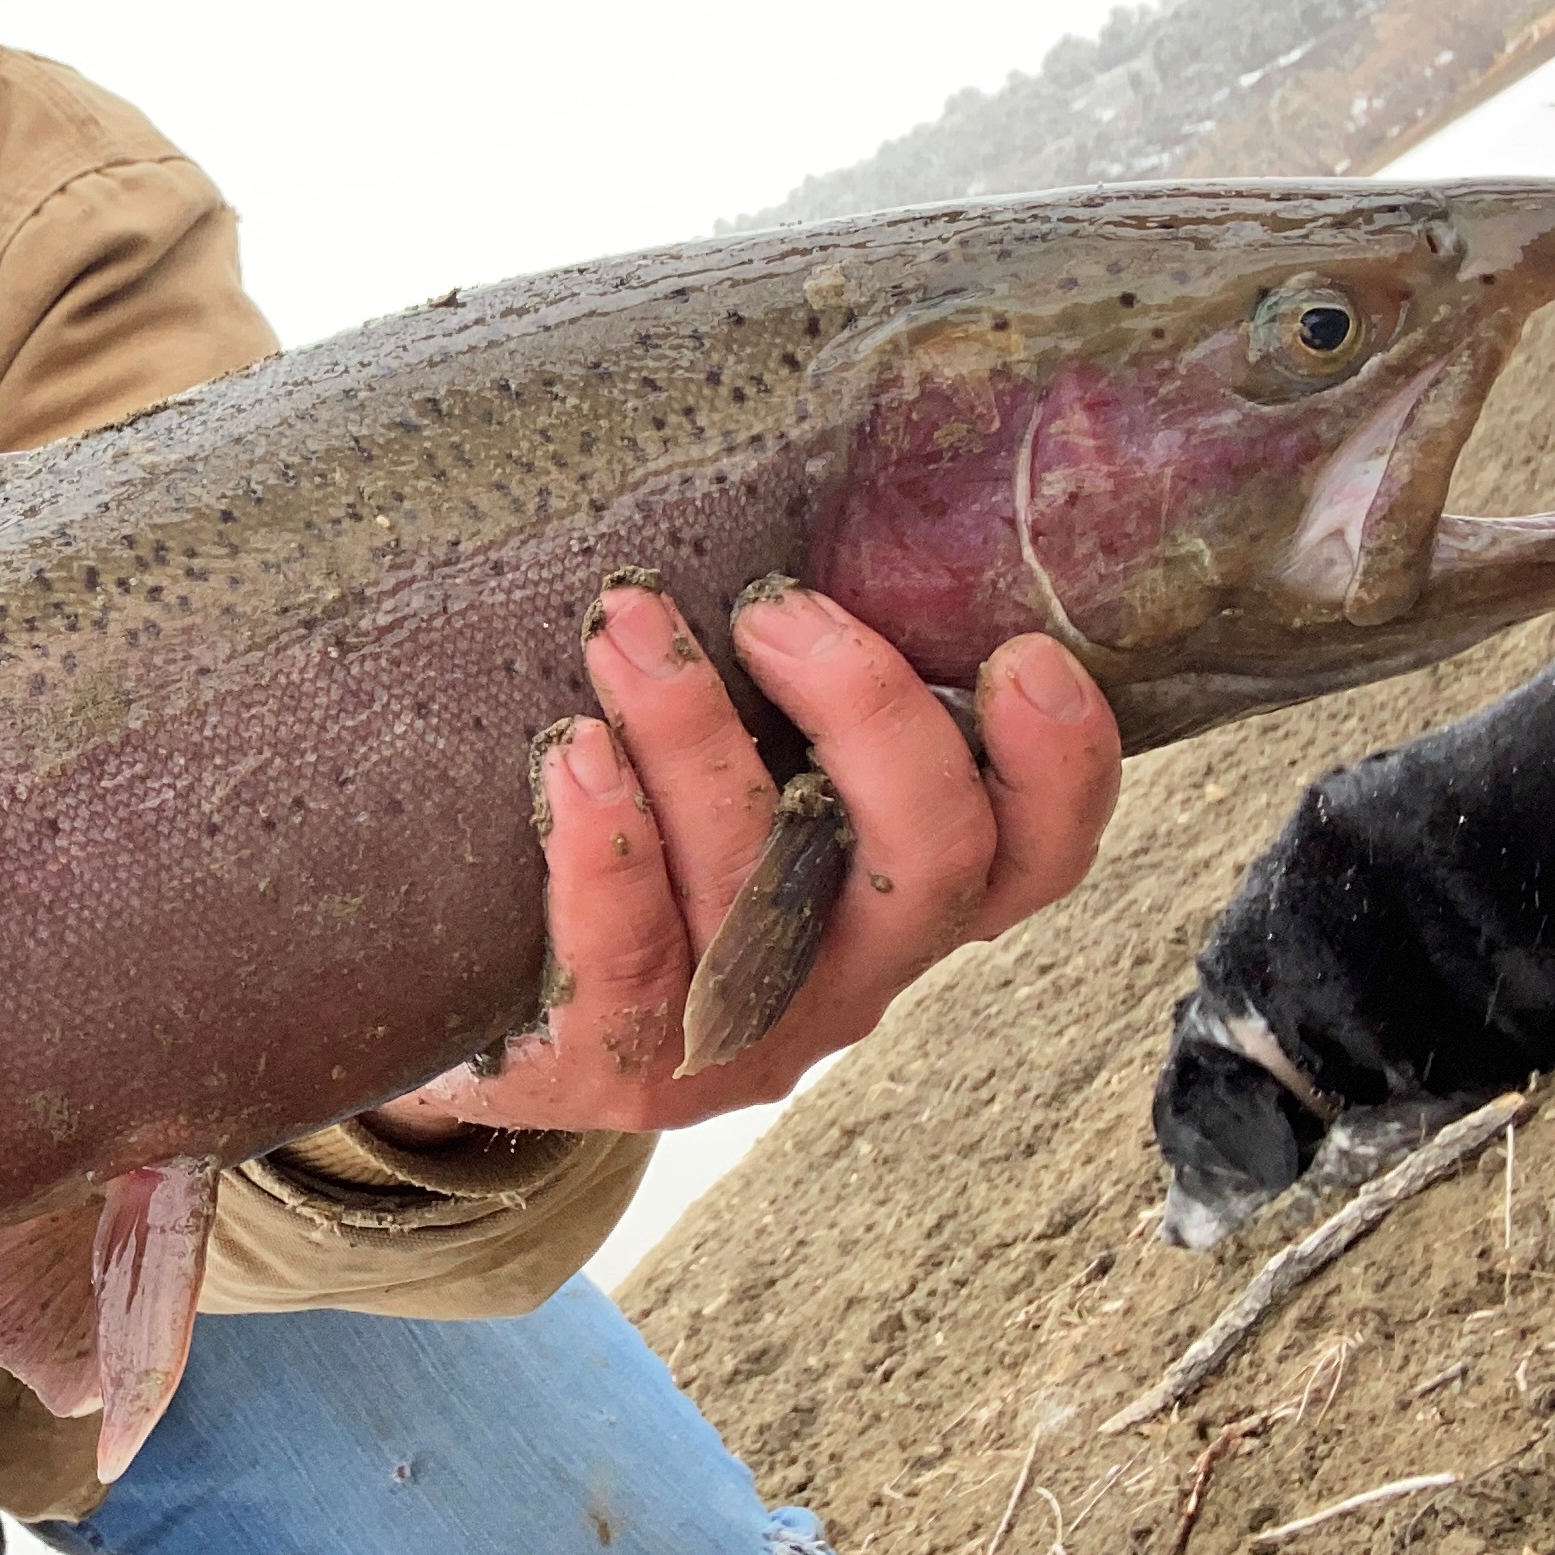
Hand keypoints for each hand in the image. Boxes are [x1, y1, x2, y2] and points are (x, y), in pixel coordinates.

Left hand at [378, 580, 1118, 1140]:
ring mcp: (743, 1033)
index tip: (1021, 651)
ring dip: (694, 735)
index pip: (1038, 854)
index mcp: (907, 905)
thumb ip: (793, 697)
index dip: (1061, 765)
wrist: (493, 1031)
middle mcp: (853, 977)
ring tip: (624, 625)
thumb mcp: (745, 785)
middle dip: (867, 713)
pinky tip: (572, 753)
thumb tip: (795, 490)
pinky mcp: (624, 1063)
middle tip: (775, 606)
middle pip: (932, 859)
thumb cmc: (640, 867)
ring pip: (764, 891)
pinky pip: (631, 959)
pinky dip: (604, 848)